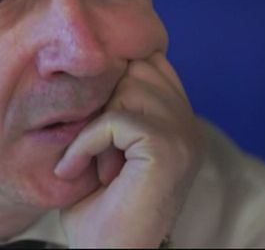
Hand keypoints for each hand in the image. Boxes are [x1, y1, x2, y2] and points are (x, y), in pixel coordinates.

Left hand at [54, 51, 204, 246]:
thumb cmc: (99, 206)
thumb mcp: (106, 143)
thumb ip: (113, 104)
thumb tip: (93, 59)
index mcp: (180, 122)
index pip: (153, 62)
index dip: (115, 76)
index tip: (89, 113)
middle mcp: (189, 126)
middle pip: (139, 67)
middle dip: (105, 98)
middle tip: (92, 145)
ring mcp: (184, 136)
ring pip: (127, 88)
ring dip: (95, 124)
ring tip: (87, 160)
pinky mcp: (168, 149)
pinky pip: (113, 120)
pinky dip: (86, 143)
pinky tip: (75, 169)